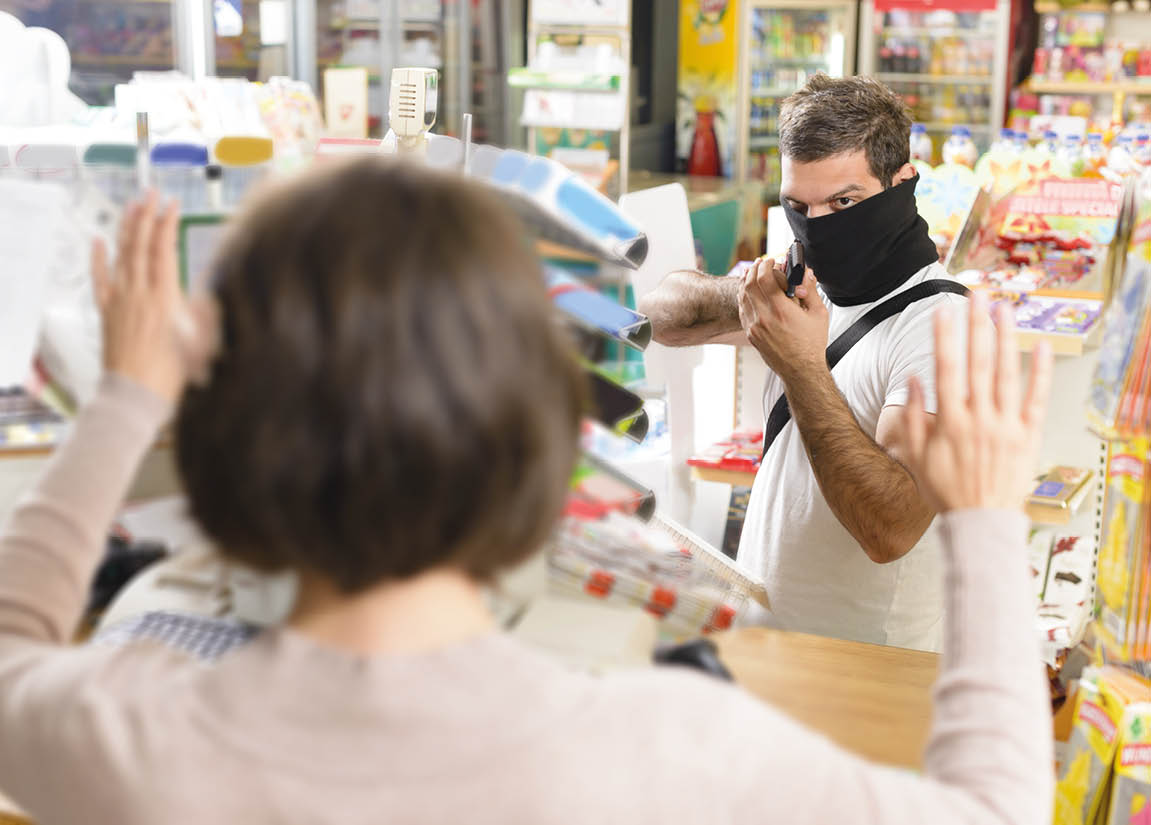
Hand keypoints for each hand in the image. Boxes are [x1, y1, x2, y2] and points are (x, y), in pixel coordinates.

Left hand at [91, 193, 190, 402]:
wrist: (136, 395)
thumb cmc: (172, 375)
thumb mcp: (202, 342)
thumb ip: (206, 311)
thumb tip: (209, 287)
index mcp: (165, 299)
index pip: (164, 250)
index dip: (167, 224)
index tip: (172, 205)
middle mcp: (140, 294)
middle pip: (141, 245)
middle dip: (146, 215)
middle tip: (151, 194)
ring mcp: (121, 301)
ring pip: (121, 256)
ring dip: (126, 228)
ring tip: (132, 205)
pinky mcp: (108, 312)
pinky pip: (100, 279)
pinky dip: (98, 257)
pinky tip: (99, 240)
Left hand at [737, 255, 828, 382]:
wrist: (801, 370)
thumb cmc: (811, 345)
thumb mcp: (818, 314)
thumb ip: (810, 290)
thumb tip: (806, 274)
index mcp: (781, 311)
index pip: (764, 278)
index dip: (766, 265)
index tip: (772, 260)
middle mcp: (764, 318)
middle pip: (749, 284)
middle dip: (754, 269)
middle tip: (761, 263)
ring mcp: (754, 327)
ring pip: (742, 296)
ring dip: (746, 281)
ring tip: (752, 273)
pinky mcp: (751, 334)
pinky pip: (742, 310)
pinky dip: (744, 297)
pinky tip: (749, 292)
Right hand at [896, 293, 1053, 512]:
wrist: (980, 523)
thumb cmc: (946, 492)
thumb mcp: (917, 457)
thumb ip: (914, 418)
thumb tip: (913, 380)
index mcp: (951, 422)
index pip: (946, 369)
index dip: (945, 337)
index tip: (943, 311)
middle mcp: (980, 418)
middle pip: (979, 362)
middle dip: (977, 325)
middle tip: (976, 296)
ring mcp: (1006, 425)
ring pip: (1007, 373)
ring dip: (1005, 338)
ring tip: (1004, 309)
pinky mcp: (1028, 436)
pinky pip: (1036, 398)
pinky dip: (1039, 372)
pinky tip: (1040, 347)